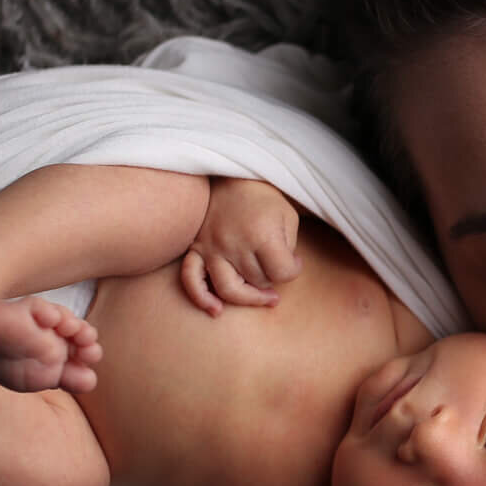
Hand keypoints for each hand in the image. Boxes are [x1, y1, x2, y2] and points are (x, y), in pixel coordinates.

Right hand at [180, 177, 302, 313]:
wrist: (232, 175)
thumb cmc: (264, 198)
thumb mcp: (288, 217)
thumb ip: (288, 249)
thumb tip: (282, 274)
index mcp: (261, 234)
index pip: (282, 273)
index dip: (293, 271)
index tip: (294, 261)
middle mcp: (234, 243)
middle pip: (258, 282)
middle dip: (272, 279)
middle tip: (276, 270)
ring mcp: (212, 246)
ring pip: (229, 289)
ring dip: (248, 297)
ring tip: (261, 297)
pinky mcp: (196, 248)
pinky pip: (191, 279)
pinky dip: (201, 298)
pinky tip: (215, 310)